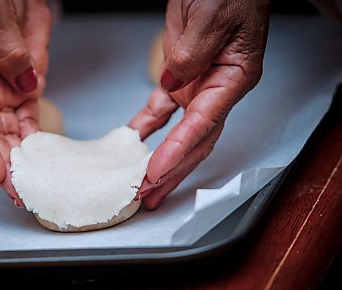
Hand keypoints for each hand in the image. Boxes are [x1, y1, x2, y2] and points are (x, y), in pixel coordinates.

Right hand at [0, 0, 50, 205]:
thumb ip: (6, 50)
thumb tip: (26, 84)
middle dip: (3, 165)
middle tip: (18, 192)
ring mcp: (1, 90)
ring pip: (10, 133)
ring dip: (20, 161)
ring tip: (31, 187)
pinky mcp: (25, 87)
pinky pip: (29, 120)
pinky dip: (36, 142)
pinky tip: (42, 162)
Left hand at [130, 0, 268, 208]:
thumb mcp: (210, 17)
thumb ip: (193, 53)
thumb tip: (174, 83)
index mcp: (232, 79)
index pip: (202, 125)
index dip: (177, 152)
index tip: (155, 173)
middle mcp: (216, 90)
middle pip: (193, 142)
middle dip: (170, 173)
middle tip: (148, 196)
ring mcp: (197, 87)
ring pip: (178, 135)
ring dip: (160, 162)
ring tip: (144, 188)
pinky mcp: (180, 79)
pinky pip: (161, 110)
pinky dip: (146, 128)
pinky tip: (133, 144)